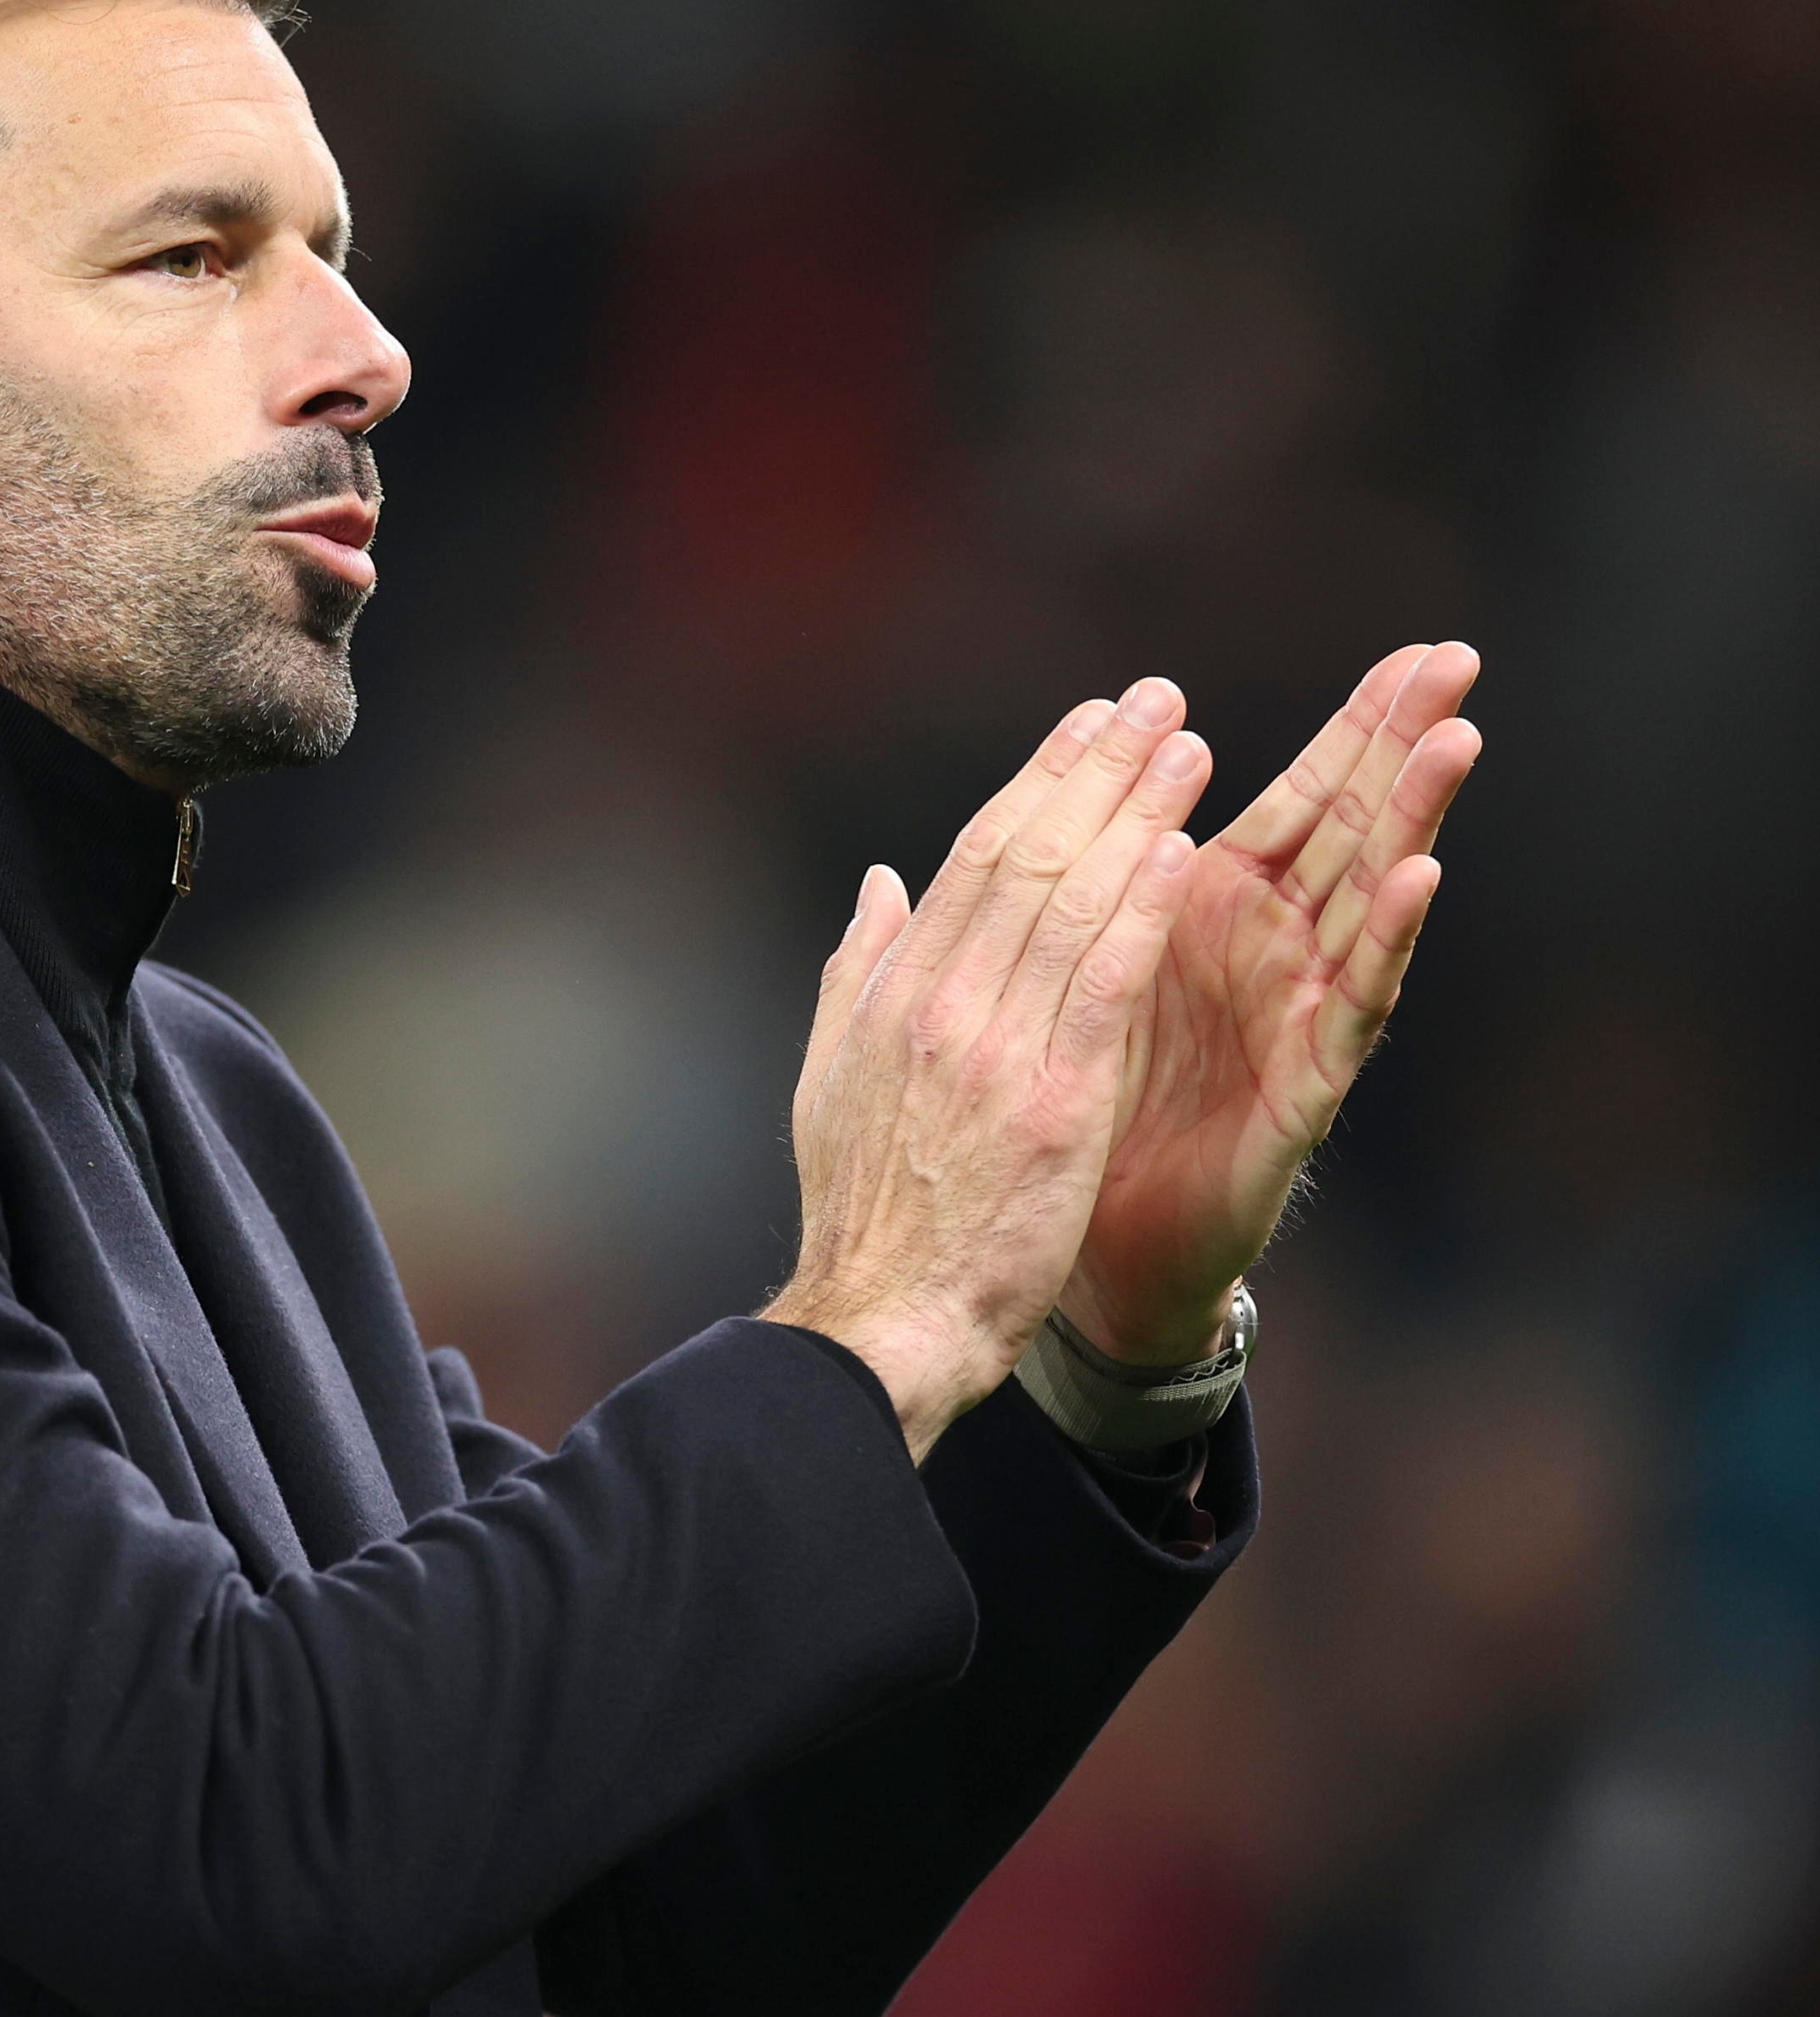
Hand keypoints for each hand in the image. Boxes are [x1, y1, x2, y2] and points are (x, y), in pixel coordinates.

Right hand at [768, 686, 1212, 1459]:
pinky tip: (1184, 853)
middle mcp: (941, 1006)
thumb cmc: (865, 1212)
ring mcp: (995, 1052)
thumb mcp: (833, 1078)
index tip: (1089, 724)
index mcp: (894, 995)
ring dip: (1135, 815)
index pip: (975, 860)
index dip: (1039, 782)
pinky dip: (1142, 912)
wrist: (877, 1321)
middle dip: (1096, 770)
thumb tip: (880, 884)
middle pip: (1026, 859)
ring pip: (1071, 903)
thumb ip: (859, 973)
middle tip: (1156, 701)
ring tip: (1189, 747)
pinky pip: (1103, 985)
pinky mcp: (1054, 1105)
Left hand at [1062, 645, 1482, 1363]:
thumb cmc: (1089, 1101)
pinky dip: (1387, 938)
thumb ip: (1096, 880)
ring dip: (1411, 818)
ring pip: (1368, 899)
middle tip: (1460, 661)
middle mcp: (1274, 953)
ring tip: (1455, 740)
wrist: (1085, 1245)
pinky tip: (1420, 876)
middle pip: (1352, 828)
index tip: (1412, 649)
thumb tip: (1085, 783)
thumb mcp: (1084, 966)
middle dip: (1401, 744)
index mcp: (1216, 910)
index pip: (1303, 798)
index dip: (1354, 727)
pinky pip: (1352, 1003)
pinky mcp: (1304, 1086)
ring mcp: (1299, 1015)